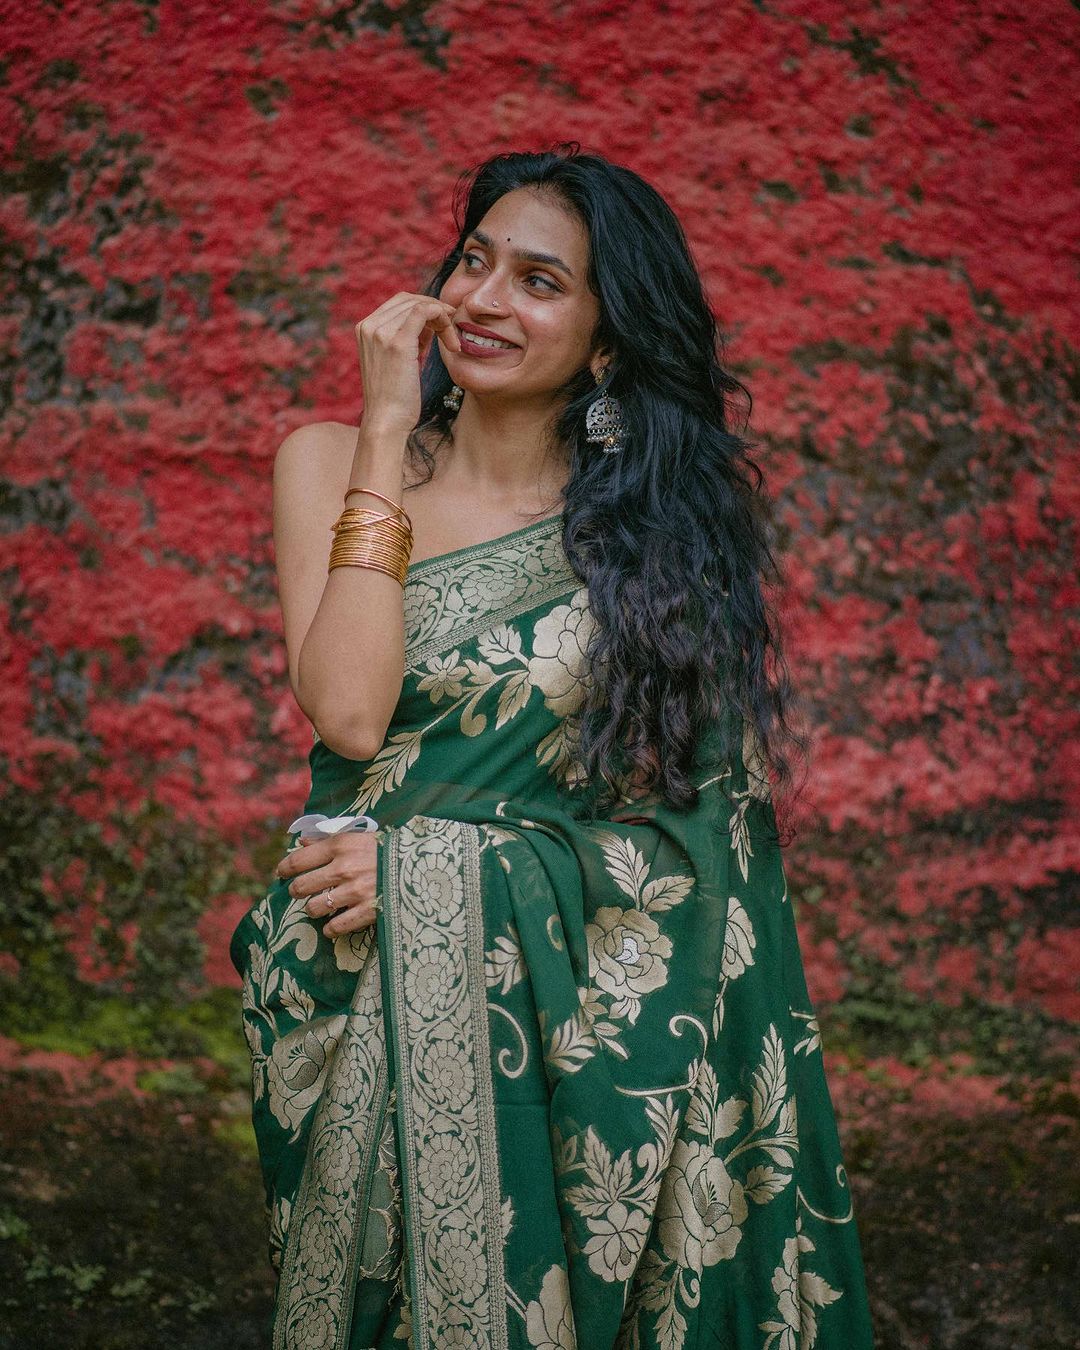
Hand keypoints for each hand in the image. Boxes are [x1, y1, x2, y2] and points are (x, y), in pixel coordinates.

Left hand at [275, 831, 380, 938]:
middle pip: (302, 886)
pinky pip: (336, 927)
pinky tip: (332, 925)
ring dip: (313, 909)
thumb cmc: (386, 849)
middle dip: (296, 891)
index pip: (298, 859)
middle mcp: (344, 868)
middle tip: (300, 892)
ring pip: (315, 907)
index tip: (282, 873)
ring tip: (319, 906)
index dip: (284, 868)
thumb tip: (302, 842)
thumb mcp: (358, 837)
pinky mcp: (367, 910)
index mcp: (341, 845)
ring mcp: (355, 891)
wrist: (419, 865)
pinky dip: (331, 929)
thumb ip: (329, 838)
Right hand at [354, 291, 461, 432]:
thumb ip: (406, 339)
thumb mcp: (396, 362)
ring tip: (453, 343)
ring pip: (419, 304)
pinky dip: (442, 318)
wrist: (386, 422)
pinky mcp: (398, 343)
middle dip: (435, 310)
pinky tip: (451, 341)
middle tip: (452, 331)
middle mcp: (368, 326)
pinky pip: (424, 311)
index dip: (424, 308)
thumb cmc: (395, 399)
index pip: (398, 303)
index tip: (443, 325)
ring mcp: (381, 332)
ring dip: (443, 319)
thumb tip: (427, 326)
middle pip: (408, 299)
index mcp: (365, 328)